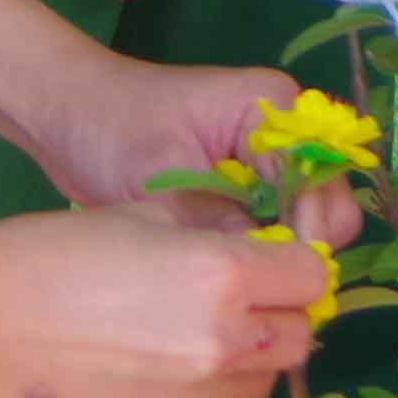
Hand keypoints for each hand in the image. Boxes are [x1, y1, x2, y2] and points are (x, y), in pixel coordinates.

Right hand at [0, 205, 332, 397]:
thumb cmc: (56, 251)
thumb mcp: (146, 213)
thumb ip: (218, 227)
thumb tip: (263, 243)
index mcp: (224, 279)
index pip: (311, 278)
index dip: (292, 267)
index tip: (267, 264)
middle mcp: (220, 349)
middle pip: (296, 340)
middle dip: (276, 318)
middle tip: (233, 303)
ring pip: (258, 387)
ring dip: (242, 362)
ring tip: (183, 337)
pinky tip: (143, 373)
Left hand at [27, 55, 371, 256]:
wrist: (70, 115)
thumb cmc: (112, 130)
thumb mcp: (161, 175)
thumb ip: (214, 217)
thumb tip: (258, 271)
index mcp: (272, 108)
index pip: (318, 177)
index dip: (303, 230)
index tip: (272, 277)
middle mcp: (285, 131)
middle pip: (327, 200)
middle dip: (299, 246)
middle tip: (255, 287)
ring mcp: (269, 160)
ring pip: (308, 220)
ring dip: (281, 253)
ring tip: (241, 289)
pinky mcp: (250, 186)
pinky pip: (278, 226)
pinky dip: (262, 253)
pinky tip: (231, 280)